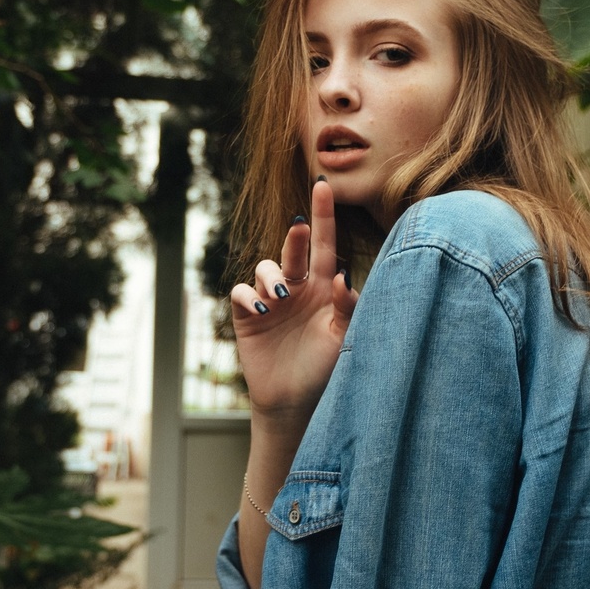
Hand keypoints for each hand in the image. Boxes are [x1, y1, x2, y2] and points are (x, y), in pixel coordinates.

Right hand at [230, 179, 357, 426]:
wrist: (294, 402)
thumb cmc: (324, 368)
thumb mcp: (343, 338)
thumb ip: (347, 308)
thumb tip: (345, 276)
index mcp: (325, 287)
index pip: (325, 246)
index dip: (324, 217)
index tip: (324, 186)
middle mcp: (298, 287)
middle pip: (293, 250)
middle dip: (295, 237)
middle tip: (300, 230)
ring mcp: (271, 299)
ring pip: (265, 267)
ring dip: (272, 275)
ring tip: (281, 297)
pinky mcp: (248, 314)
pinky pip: (242, 291)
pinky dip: (250, 295)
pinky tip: (262, 309)